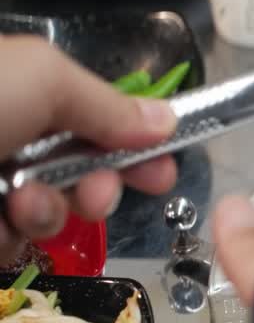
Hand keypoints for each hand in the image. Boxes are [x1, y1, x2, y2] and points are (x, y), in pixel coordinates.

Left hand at [0, 36, 177, 261]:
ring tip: (19, 201)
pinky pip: (12, 242)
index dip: (134, 146)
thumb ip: (110, 102)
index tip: (162, 169)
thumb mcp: (44, 80)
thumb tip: (167, 121)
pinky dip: (9, 236)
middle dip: (97, 185)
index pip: (95, 122)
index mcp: (24, 92)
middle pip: (82, 172)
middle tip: (95, 191)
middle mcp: (10, 137)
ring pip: (49, 214)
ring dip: (48, 213)